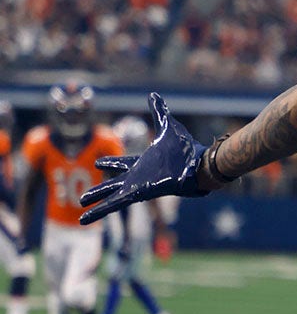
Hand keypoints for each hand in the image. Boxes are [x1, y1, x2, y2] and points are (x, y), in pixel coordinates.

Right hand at [79, 94, 208, 224]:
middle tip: (84, 195)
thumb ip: (159, 111)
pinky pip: (115, 205)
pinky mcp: (137, 194)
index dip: (112, 162)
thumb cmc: (186, 149)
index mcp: (146, 163)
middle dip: (100, 188)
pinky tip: (85, 219)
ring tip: (80, 209)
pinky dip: (100, 211)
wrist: (197, 165)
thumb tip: (153, 95)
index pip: (124, 163)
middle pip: (115, 183)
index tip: (99, 163)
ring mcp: (138, 186)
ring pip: (112, 196)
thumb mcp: (168, 126)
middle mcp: (140, 176)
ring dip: (97, 203)